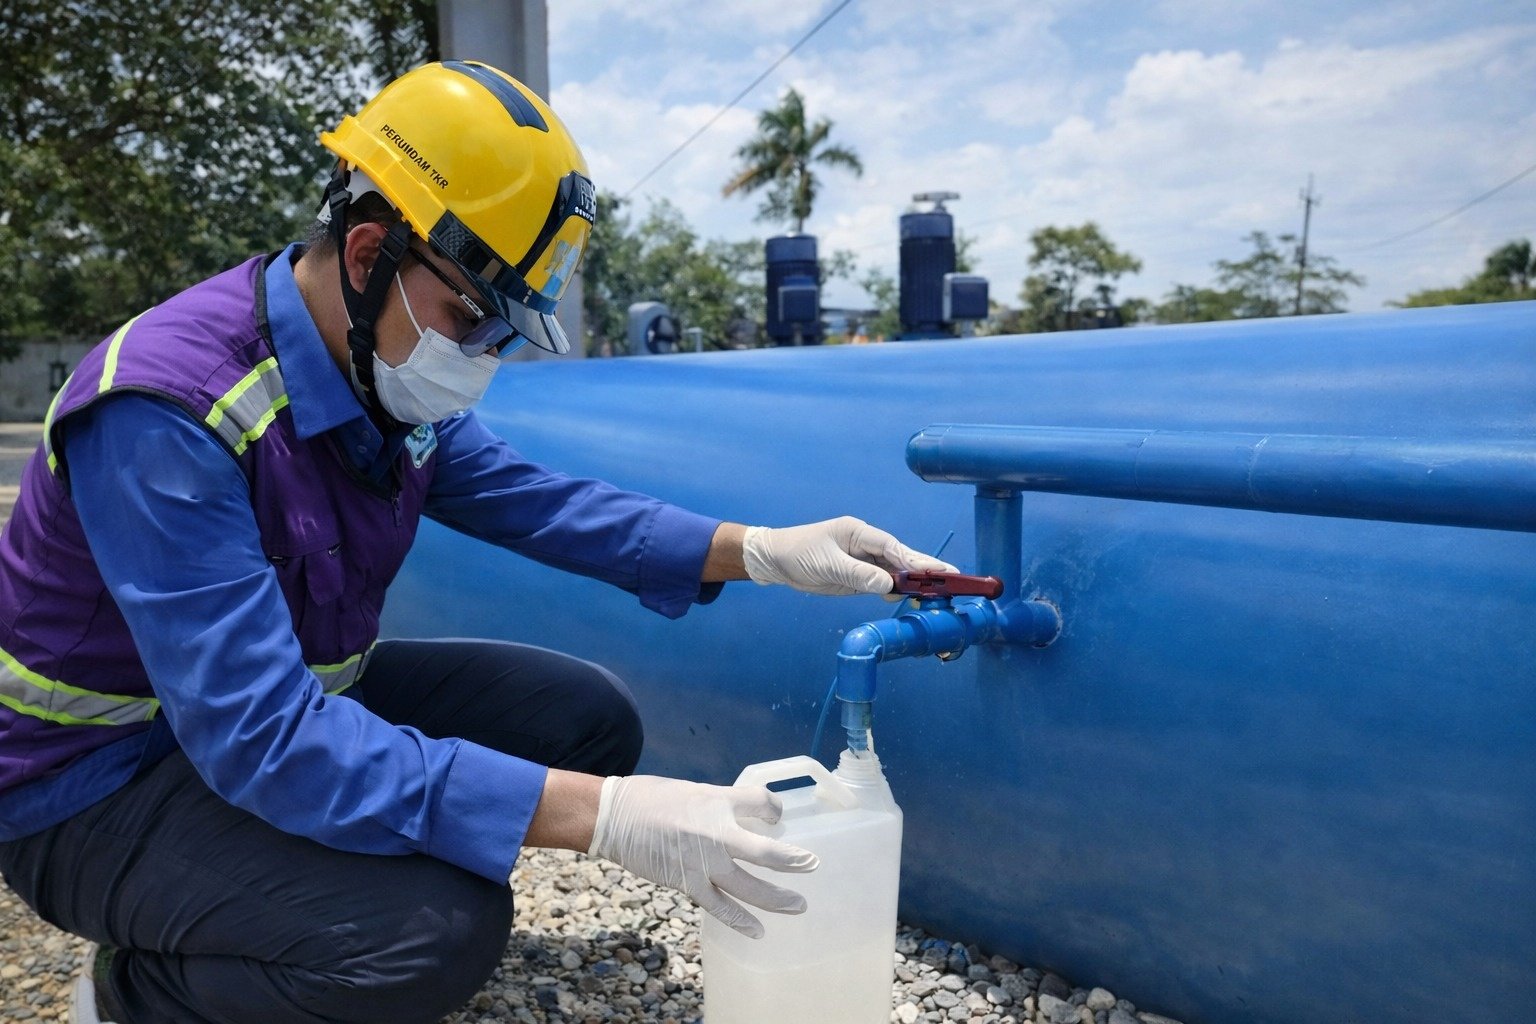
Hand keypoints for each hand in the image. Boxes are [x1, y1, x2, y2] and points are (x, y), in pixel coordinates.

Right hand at [587, 775, 818, 937]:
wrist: (616, 817)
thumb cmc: (653, 798)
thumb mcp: (694, 790)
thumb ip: (721, 805)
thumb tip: (744, 818)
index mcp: (718, 801)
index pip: (761, 801)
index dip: (774, 809)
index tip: (777, 817)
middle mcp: (716, 833)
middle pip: (765, 852)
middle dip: (793, 861)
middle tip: (813, 866)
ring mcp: (703, 863)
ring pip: (749, 886)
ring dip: (776, 898)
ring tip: (798, 905)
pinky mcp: (688, 884)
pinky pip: (720, 907)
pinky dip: (740, 920)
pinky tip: (758, 931)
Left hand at [741, 516, 958, 595]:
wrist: (775, 561)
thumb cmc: (798, 554)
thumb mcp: (827, 565)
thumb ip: (858, 575)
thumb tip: (888, 585)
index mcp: (858, 533)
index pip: (892, 547)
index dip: (915, 560)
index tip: (934, 571)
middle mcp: (865, 545)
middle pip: (900, 558)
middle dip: (925, 569)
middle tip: (953, 578)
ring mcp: (863, 561)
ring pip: (895, 572)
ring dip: (915, 582)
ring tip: (941, 591)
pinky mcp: (858, 577)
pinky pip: (884, 584)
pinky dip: (898, 590)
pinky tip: (913, 598)